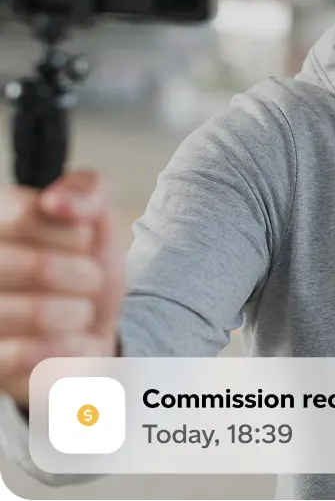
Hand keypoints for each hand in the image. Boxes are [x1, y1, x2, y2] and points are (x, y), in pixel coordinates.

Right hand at [0, 170, 124, 405]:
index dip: (73, 231)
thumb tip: (55, 202)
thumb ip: (86, 190)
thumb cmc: (85, 262)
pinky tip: (80, 339)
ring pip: (38, 313)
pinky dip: (73, 347)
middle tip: (92, 277)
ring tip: (83, 310)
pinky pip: (29, 356)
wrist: (97, 322)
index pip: (25, 216)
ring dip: (80, 311)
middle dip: (85, 274)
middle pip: (38, 267)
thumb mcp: (97, 216)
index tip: (85, 239)